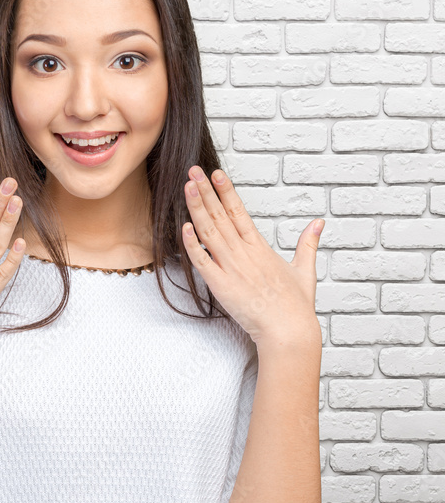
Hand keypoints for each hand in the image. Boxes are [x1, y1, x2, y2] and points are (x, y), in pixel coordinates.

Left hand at [181, 165, 322, 348]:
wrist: (288, 332)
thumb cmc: (295, 306)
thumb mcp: (305, 269)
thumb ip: (308, 243)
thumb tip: (319, 223)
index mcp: (260, 247)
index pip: (239, 211)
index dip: (226, 191)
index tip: (215, 173)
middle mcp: (244, 253)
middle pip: (220, 216)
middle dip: (205, 191)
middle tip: (192, 170)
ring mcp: (231, 268)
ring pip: (208, 232)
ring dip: (196, 208)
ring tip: (187, 187)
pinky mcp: (220, 285)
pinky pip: (202, 261)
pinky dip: (192, 244)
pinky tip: (184, 226)